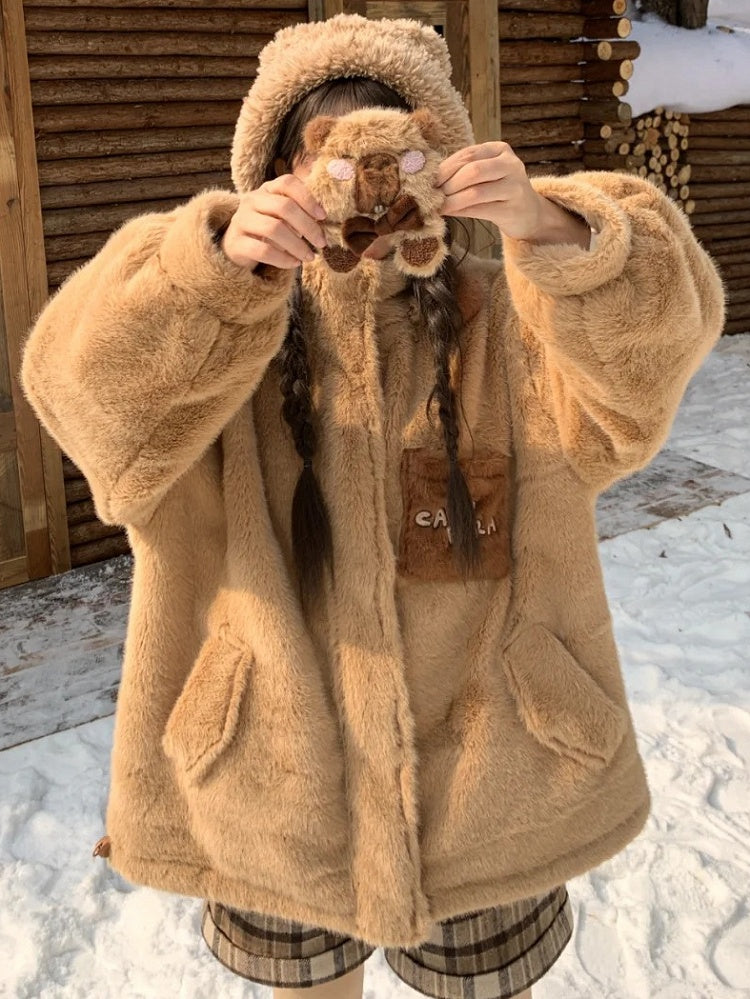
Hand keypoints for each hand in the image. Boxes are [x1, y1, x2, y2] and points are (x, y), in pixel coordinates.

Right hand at [221, 174, 327, 269]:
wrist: (236, 246)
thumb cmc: (267, 230)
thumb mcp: (282, 217)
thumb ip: (299, 214)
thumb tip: (324, 223)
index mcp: (266, 189)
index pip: (288, 183)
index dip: (307, 198)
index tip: (323, 216)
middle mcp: (252, 200)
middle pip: (284, 207)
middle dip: (308, 226)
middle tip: (322, 243)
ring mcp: (241, 220)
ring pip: (274, 229)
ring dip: (297, 245)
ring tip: (310, 257)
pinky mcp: (236, 243)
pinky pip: (263, 251)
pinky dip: (283, 259)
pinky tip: (294, 263)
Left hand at [433, 141, 589, 247]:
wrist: (530, 213)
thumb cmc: (500, 191)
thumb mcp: (486, 174)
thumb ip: (464, 171)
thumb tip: (431, 180)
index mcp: (500, 149)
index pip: (468, 154)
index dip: (445, 168)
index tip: (429, 181)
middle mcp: (510, 164)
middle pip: (472, 171)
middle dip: (448, 184)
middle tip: (433, 196)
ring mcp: (514, 187)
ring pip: (475, 192)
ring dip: (452, 200)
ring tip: (438, 206)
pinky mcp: (513, 209)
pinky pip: (480, 210)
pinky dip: (460, 211)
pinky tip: (448, 213)